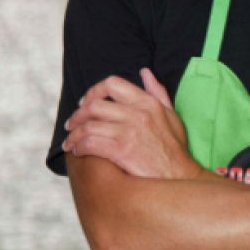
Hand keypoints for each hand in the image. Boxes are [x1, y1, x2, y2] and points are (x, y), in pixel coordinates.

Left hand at [64, 69, 200, 180]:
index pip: (112, 84)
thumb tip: (145, 72)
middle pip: (94, 105)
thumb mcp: (171, 115)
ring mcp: (129, 132)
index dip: (93, 91)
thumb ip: (158, 92)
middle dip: (77, 115)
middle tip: (72, 124)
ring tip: (71, 142)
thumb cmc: (174, 148)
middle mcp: (138, 114)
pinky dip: (79, 147)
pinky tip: (79, 152)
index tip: (85, 103)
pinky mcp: (122, 151)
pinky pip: (90, 143)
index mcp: (148, 103)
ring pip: (88, 126)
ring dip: (74, 134)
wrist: (178, 176)